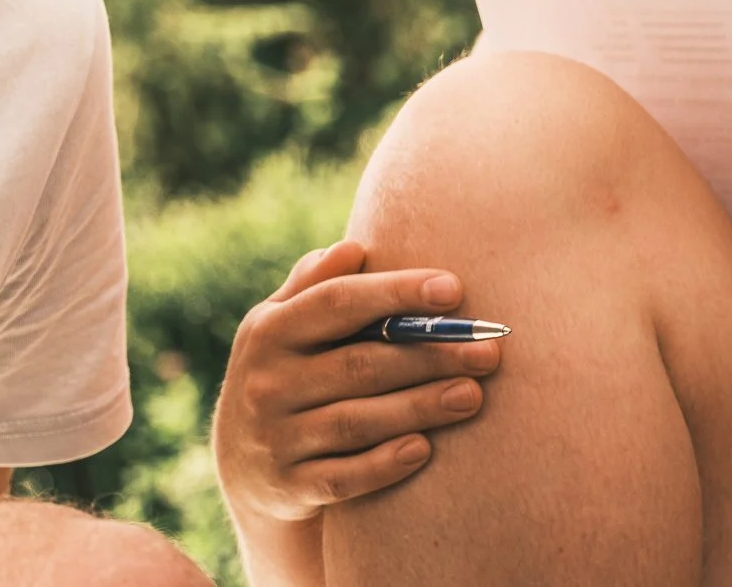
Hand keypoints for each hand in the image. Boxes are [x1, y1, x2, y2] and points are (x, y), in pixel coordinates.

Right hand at [214, 241, 502, 528]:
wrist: (244, 467)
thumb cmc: (282, 376)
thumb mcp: (280, 328)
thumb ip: (312, 288)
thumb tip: (353, 247)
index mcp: (267, 330)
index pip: (336, 302)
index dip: (395, 293)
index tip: (453, 288)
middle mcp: (266, 380)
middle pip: (358, 363)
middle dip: (428, 355)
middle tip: (488, 350)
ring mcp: (276, 435)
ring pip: (357, 421)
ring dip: (420, 407)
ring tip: (474, 394)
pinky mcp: (290, 485)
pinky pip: (344, 477)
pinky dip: (385, 463)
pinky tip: (425, 449)